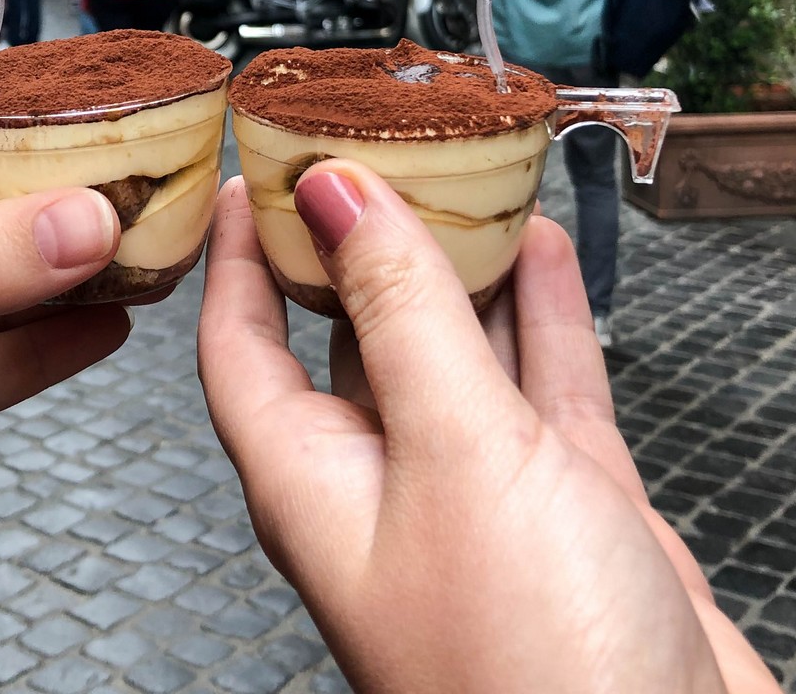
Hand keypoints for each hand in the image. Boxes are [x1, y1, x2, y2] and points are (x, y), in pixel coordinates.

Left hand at [199, 166, 778, 693]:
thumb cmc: (530, 668)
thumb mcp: (452, 450)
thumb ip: (394, 310)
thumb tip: (332, 191)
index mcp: (313, 477)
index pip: (239, 340)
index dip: (236, 254)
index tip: (246, 171)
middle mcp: (383, 479)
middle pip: (346, 331)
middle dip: (355, 242)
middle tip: (367, 153)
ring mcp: (473, 489)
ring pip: (449, 347)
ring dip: (454, 266)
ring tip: (460, 180)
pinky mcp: (558, 500)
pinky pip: (536, 380)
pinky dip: (538, 313)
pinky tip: (541, 250)